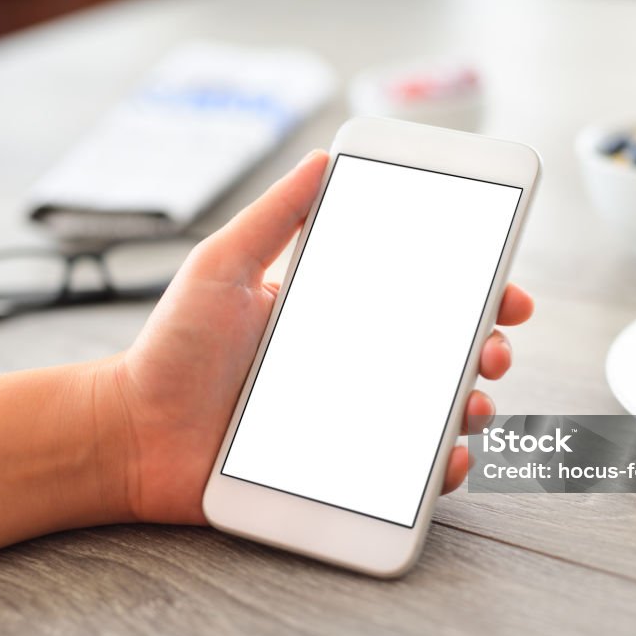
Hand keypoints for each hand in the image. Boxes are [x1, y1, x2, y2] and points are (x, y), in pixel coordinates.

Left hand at [105, 151, 533, 523]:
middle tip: (493, 348)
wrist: (131, 432)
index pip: (417, 298)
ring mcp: (348, 420)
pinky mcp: (336, 471)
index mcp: (333, 315)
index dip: (470, 293)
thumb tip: (324, 160)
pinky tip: (446, 460)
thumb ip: (274, 217)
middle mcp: (351, 366)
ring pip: (432, 415)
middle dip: (484, 349)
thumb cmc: (171, 349)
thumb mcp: (221, 266)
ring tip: (470, 404)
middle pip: (440, 356)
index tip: (505, 289)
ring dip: (469, 407)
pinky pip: (402, 476)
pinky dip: (436, 471)